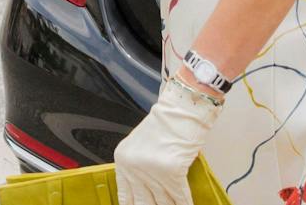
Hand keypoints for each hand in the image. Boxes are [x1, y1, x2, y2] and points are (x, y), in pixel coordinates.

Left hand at [114, 78, 221, 204]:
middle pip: (144, 203)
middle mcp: (135, 169)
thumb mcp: (140, 144)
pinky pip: (180, 198)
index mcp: (124, 161)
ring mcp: (153, 173)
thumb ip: (139, 166)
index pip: (125, 197)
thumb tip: (147, 188)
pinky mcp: (172, 173)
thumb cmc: (165, 122)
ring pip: (163, 203)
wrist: (180, 109)